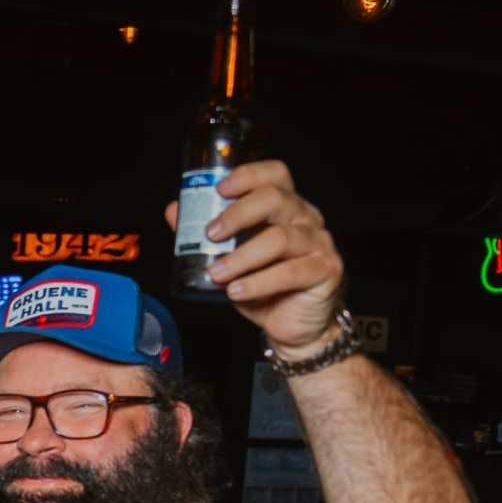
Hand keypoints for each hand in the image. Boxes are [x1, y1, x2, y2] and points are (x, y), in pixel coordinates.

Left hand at [179, 160, 342, 353]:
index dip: (248, 175)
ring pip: (280, 238)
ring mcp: (319, 243)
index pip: (274, 175)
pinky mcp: (326, 270)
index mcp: (286, 207)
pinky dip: (258, 282)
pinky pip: (291, 272)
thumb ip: (206, 235)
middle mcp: (306, 218)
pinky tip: (236, 292)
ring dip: (242, 256)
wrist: (294, 327)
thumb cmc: (264, 288)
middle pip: (275, 198)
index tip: (219, 189)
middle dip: (237, 214)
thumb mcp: (231, 260)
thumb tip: (175, 211)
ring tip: (217, 274)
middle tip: (211, 235)